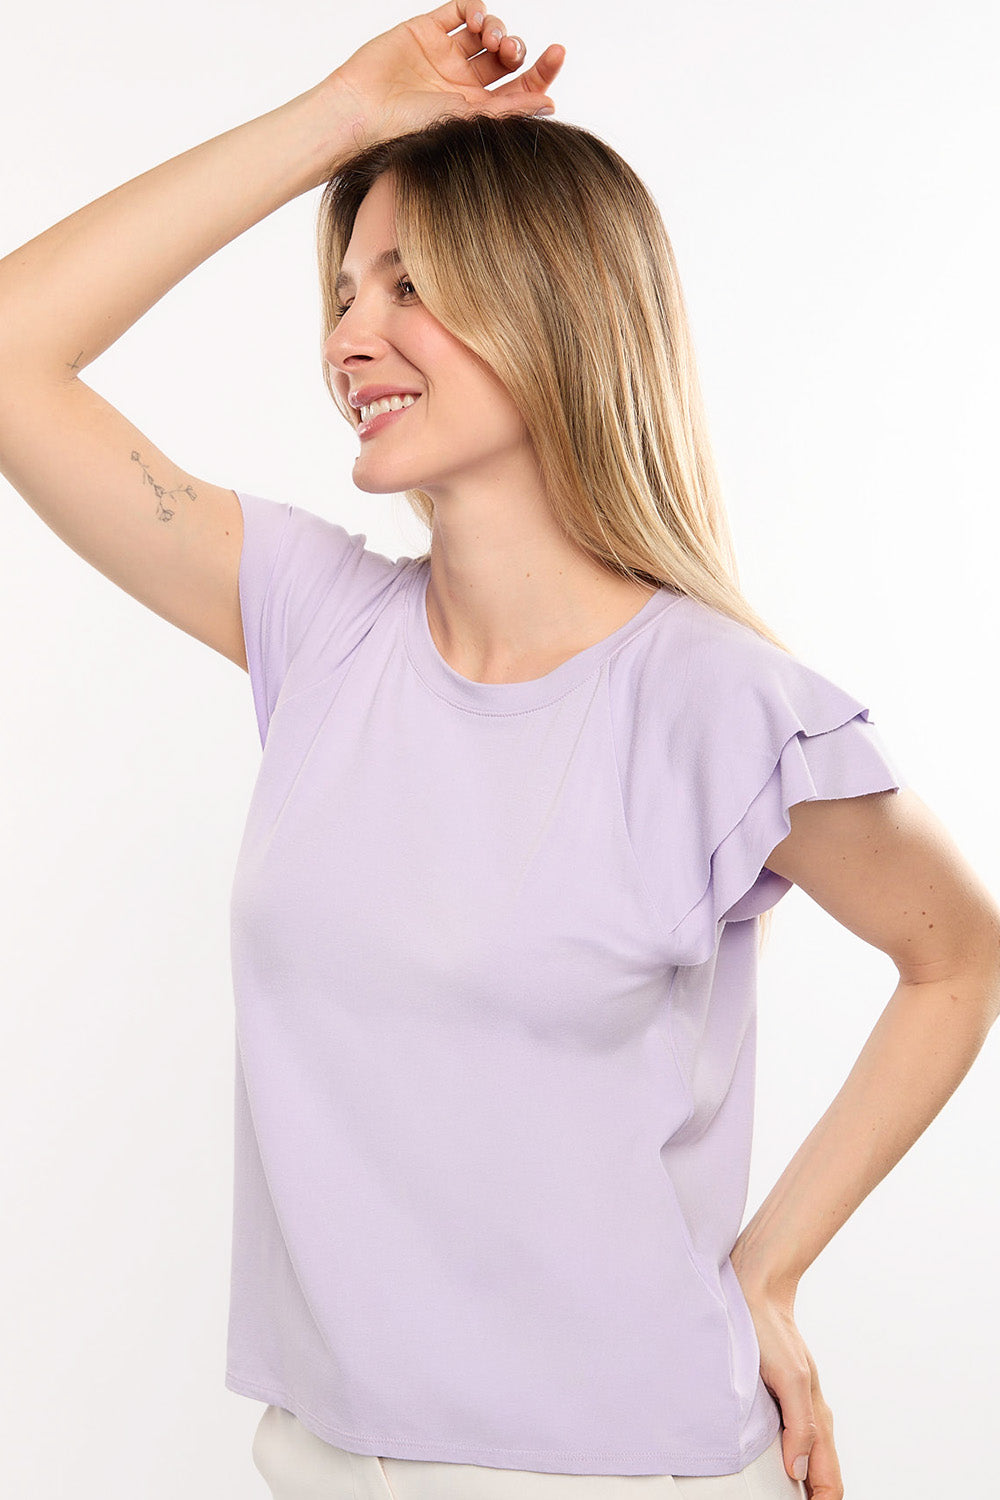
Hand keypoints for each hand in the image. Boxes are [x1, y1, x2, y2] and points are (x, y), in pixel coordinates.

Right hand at [326, 1, 565, 146]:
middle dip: (517, 47)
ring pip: (486, 31)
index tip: (557, 54)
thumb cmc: (409, 130)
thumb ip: (509, 111)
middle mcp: (463, 84)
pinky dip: (476, 7)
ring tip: (491, 37)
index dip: (542, 71)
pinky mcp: (425, 32)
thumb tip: (550, 103)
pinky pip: (459, 10)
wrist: (363, 113)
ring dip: (498, 27)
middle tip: (509, 50)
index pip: (520, 87)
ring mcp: (444, 57)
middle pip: (507, 58)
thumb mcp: (469, 122)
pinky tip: (477, 19)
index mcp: (478, 111)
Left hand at [729, 1262, 843, 1498]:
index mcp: (817, 1417)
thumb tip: (798, 1472)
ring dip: (806, 1488)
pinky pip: (793, 1442)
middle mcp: (811, 1416)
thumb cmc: (770, 1330)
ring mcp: (796, 1408)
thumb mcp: (789, 1378)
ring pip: (810, 1462)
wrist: (756, 1291)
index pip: (830, 1483)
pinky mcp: (780, 1398)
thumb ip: (799, 1425)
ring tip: (792, 1499)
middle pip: (823, 1478)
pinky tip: (781, 1470)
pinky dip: (792, 1465)